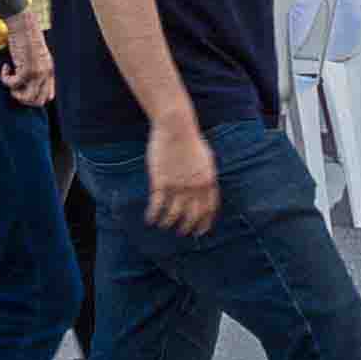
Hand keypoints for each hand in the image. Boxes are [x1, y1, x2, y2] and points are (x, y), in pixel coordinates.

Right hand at [0, 18, 55, 106]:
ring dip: (14, 93)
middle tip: (15, 88)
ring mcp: (37, 73)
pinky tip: (5, 66)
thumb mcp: (36, 55)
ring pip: (26, 98)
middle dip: (23, 99)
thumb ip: (36, 68)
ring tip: (9, 80)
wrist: (23, 24)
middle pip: (38, 102)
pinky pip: (12, 84)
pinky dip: (5, 78)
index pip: (49, 96)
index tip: (23, 88)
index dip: (34, 97)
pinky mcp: (26, 69)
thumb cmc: (26, 37)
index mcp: (50, 71)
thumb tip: (26, 83)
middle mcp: (46, 74)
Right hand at [143, 113, 218, 234]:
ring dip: (169, 223)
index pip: (210, 209)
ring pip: (174, 214)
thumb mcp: (206, 159)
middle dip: (187, 227)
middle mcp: (195, 187)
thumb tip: (206, 187)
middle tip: (182, 232)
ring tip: (164, 225)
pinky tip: (150, 220)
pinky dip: (153, 215)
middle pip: (193, 215)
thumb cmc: (190, 139)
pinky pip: (157, 205)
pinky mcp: (161, 182)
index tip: (200, 231)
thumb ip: (206, 176)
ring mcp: (178, 185)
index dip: (205, 222)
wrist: (176, 127)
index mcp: (208, 181)